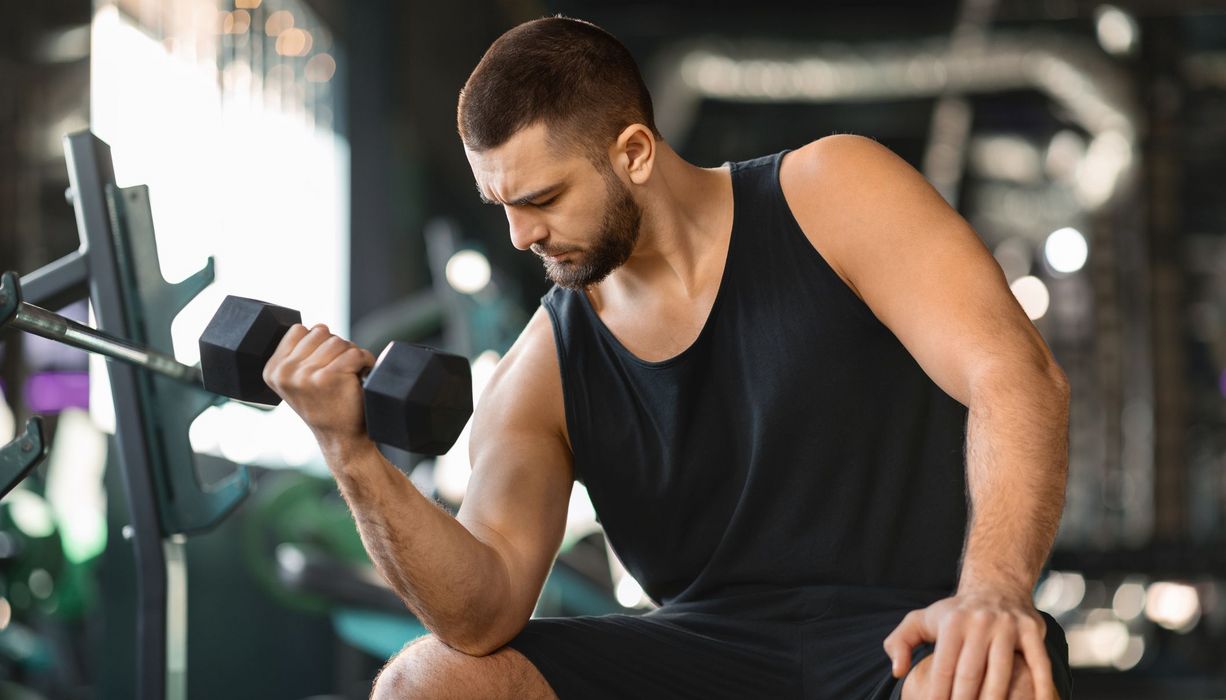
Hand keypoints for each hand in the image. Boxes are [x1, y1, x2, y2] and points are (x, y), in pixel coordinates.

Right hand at [262, 323, 377, 448]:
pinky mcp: (328, 377)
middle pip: (320, 332)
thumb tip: (315, 328)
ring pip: (338, 341)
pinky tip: (361, 375)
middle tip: (340, 369)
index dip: (318, 342)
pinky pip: (355, 353)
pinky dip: (365, 361)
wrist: (341, 438)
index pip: (299, 330)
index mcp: (273, 370)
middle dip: (335, 346)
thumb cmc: (325, 405)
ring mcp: (305, 375)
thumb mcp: (297, 381)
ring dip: (351, 354)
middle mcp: (285, 373)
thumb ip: (298, 355)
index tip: (323, 363)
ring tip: (350, 373)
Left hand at [882, 591, 1054, 699]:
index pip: (944, 667)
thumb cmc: (954, 614)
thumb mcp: (921, 620)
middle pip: (971, 673)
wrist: (996, 585)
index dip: (939, 694)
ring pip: (1002, 672)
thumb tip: (898, 672)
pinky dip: (1041, 687)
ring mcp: (1008, 627)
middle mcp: (979, 623)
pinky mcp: (1031, 631)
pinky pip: (1039, 664)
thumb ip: (900, 643)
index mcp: (952, 623)